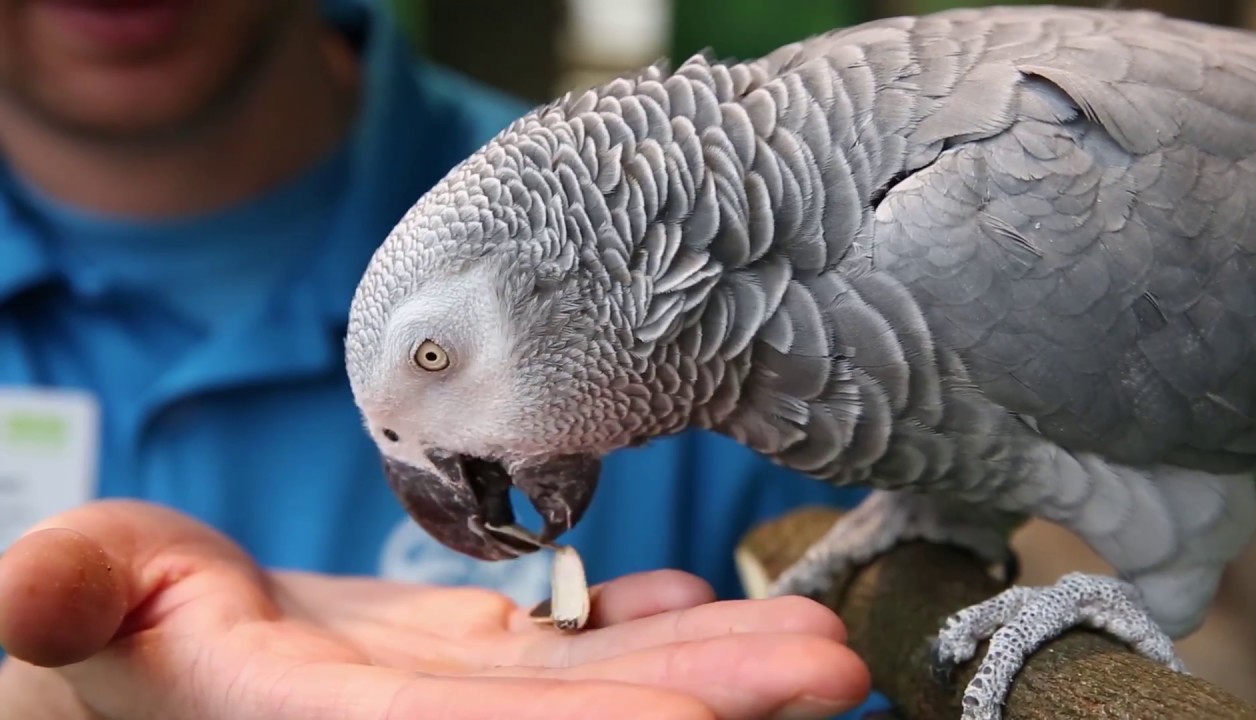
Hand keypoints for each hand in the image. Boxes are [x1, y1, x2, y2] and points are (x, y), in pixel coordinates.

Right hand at [0, 500, 869, 719]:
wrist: (159, 639)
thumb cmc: (112, 626)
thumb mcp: (84, 597)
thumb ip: (75, 595)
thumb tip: (20, 609)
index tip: (699, 718)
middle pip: (579, 719)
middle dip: (709, 699)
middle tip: (834, 665)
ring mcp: (460, 694)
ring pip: (603, 676)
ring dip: (718, 660)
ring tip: (823, 643)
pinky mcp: (476, 656)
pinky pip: (576, 640)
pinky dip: (650, 622)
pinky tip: (715, 598)